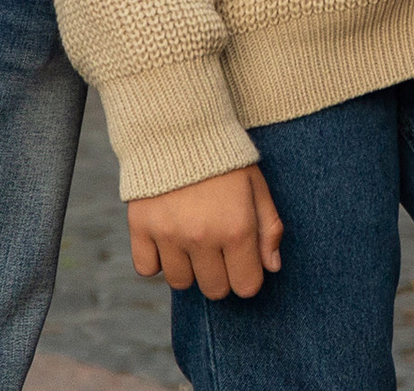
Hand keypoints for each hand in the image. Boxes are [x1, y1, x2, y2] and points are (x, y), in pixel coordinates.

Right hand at [129, 165, 284, 299]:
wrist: (179, 125)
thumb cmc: (225, 157)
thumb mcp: (256, 185)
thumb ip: (268, 227)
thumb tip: (272, 268)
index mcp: (236, 228)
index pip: (246, 286)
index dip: (247, 276)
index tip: (243, 261)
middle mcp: (202, 237)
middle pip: (214, 289)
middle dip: (220, 274)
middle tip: (218, 247)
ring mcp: (169, 235)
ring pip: (181, 283)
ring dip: (189, 267)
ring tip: (193, 238)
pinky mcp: (141, 228)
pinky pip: (147, 269)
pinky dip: (156, 260)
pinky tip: (168, 238)